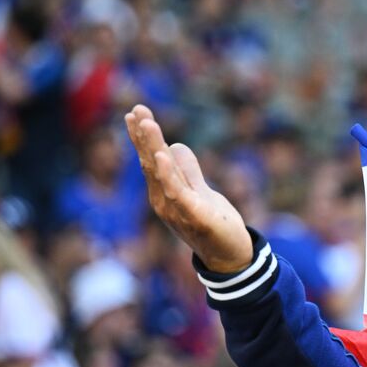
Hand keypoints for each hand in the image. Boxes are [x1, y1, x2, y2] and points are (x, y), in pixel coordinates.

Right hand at [124, 105, 252, 272]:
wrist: (231, 256)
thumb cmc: (214, 224)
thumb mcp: (201, 191)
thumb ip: (189, 170)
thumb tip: (174, 146)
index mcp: (165, 193)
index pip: (150, 161)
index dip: (143, 138)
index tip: (135, 112)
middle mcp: (164, 201)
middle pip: (151, 164)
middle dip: (143, 136)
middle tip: (136, 110)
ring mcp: (178, 210)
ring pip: (162, 174)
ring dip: (153, 147)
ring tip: (147, 124)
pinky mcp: (196, 216)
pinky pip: (179, 192)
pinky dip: (169, 174)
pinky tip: (163, 156)